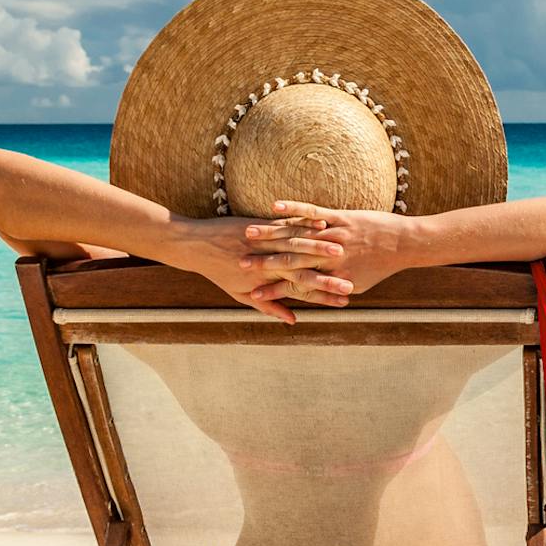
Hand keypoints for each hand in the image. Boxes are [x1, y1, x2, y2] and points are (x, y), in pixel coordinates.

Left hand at [160, 214, 346, 323]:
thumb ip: (268, 306)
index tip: (344, 301)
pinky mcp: (261, 225)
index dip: (323, 297)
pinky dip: (306, 225)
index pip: (300, 292)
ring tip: (344, 252)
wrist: (194, 245)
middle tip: (352, 283)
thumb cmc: (217, 271)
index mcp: (265, 282)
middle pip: (303, 272)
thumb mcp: (240, 293)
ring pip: (298, 247)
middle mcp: (267, 264)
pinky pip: (287, 225)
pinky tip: (324, 226)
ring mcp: (265, 243)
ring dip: (321, 250)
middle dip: (329, 277)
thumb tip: (292, 320)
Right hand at [238, 201, 419, 304]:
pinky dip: (294, 209)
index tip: (250, 292)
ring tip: (247, 233)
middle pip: (289, 260)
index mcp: (331, 276)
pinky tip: (275, 206)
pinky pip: (313, 212)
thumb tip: (317, 304)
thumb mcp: (356, 284)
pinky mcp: (340, 217)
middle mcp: (329, 258)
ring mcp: (333, 236)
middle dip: (262, 261)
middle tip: (239, 262)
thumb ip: (331, 291)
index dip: (272, 290)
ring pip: (297, 235)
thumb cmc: (381, 266)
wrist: (406, 244)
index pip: (294, 285)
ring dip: (270, 234)